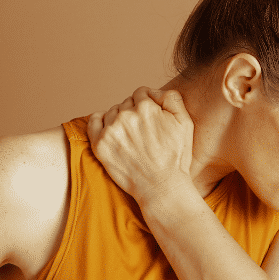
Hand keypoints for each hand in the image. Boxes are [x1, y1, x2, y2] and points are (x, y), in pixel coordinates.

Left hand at [86, 86, 194, 204]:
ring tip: (130, 137)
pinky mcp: (100, 144)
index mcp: (146, 107)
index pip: (141, 94)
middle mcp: (126, 115)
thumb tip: (153, 92)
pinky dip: (99, 121)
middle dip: (134, 113)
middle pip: (126, 103)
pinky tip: (108, 128)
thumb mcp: (185, 122)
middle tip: (142, 132)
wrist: (161, 187)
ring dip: (119, 120)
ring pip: (112, 112)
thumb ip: (171, 98)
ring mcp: (111, 130)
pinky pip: (93, 121)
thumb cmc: (176, 157)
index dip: (147, 105)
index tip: (150, 120)